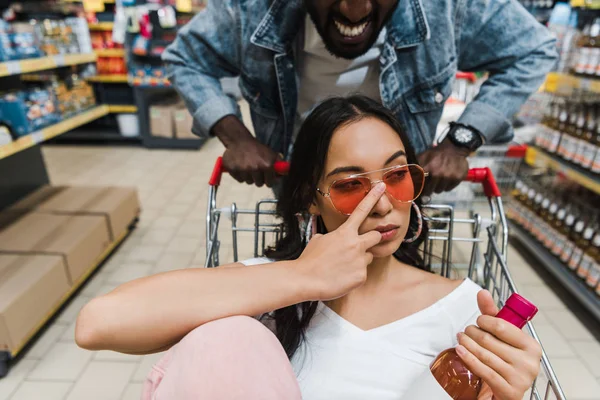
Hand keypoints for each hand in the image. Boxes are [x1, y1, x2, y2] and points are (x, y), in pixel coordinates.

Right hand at [222, 137, 278, 186]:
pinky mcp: (233, 170)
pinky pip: (240, 180)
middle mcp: (255, 168)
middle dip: (259, 179)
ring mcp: (243, 170)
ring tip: (248, 166)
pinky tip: (241, 166)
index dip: (269, 180)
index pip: (270, 183)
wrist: (239, 140)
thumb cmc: (257, 149)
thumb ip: (279, 165)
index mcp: (267, 165)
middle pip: (259, 184)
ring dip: (249, 176)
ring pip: (249, 182)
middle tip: (256, 170)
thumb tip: (284, 174)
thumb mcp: (271, 154)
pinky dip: (241, 175)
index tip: (267, 177)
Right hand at [296, 183, 384, 300]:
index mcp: (344, 232)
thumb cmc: (309, 260)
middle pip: (376, 235)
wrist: (305, 280)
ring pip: (368, 257)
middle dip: (371, 239)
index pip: (362, 210)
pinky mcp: (361, 276)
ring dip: (360, 260)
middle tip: (359, 247)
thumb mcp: (318, 240)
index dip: (373, 197)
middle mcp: (355, 244)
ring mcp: (359, 260)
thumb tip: (334, 239)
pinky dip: (354, 275)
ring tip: (343, 267)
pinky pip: (362, 273)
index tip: (382, 186)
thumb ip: (332, 237)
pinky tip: (341, 278)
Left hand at [417, 139, 469, 195]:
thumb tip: (404, 176)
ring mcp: (449, 177)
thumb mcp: (423, 157)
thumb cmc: (436, 154)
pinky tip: (447, 178)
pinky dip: (447, 186)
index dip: (418, 189)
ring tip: (439, 179)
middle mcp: (438, 174)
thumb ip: (414, 167)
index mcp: (427, 168)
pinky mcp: (458, 178)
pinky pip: (448, 189)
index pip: (419, 185)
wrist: (454, 148)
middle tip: (430, 184)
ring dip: (438, 187)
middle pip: (429, 190)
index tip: (417, 190)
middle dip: (428, 188)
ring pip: (439, 190)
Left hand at [456, 291, 541, 399]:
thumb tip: (482, 292)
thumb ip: (493, 314)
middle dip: (473, 333)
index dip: (485, 321)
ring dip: (467, 344)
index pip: (502, 327)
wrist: (508, 390)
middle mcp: (529, 362)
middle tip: (465, 331)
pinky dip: (469, 359)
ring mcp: (520, 378)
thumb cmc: (506, 360)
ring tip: (460, 338)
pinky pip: (484, 371)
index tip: (479, 320)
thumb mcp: (503, 337)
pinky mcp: (509, 391)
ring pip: (485, 355)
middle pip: (490, 341)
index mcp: (532, 346)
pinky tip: (460, 351)